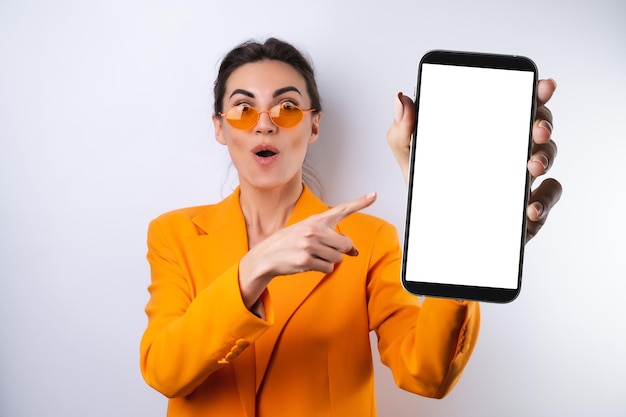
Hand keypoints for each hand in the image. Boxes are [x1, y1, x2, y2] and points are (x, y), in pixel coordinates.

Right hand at [238, 192, 376, 311]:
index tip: (373, 195)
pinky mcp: (306, 259)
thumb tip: (354, 251)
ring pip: (338, 259)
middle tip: (324, 251)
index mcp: (316, 220)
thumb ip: (331, 238)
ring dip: (329, 262)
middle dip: (340, 252)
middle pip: (346, 245)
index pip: (342, 209)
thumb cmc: (290, 244)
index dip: (360, 202)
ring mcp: (310, 244)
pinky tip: (308, 264)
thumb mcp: (309, 234)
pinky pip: (328, 268)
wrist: (266, 256)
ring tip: (312, 256)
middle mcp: (314, 230)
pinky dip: (322, 269)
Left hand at [386, 79, 561, 242]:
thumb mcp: (411, 159)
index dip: (534, 91)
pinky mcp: (527, 205)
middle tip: (537, 128)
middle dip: (544, 122)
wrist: (435, 232)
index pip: (514, 103)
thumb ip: (403, 132)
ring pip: (546, 157)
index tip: (543, 85)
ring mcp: (521, 177)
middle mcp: (509, 150)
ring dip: (545, 158)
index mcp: (486, 132)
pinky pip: (547, 197)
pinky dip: (544, 199)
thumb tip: (401, 100)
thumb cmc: (430, 189)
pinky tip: (530, 207)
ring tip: (531, 166)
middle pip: (538, 125)